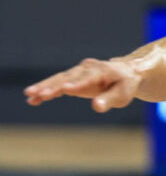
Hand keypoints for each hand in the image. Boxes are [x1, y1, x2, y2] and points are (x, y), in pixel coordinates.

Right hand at [24, 58, 140, 111]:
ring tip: (29, 95)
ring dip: (44, 87)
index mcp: (101, 71)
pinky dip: (46, 91)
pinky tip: (33, 99)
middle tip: (38, 93)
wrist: (126, 72)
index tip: (66, 89)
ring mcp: (78, 72)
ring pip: (59, 79)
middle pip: (67, 77)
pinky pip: (58, 84)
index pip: (87, 78)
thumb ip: (108, 100)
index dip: (77, 84)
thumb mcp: (122, 95)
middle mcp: (87, 68)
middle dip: (52, 86)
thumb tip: (96, 107)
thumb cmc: (125, 85)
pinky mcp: (73, 78)